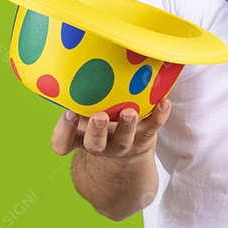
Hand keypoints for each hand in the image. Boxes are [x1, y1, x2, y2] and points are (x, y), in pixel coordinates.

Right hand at [50, 99, 170, 158]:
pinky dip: (159, 116)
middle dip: (97, 130)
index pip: (63, 142)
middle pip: (95, 143)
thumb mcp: (84, 118)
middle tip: (99, 117)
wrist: (129, 147)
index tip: (69, 112)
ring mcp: (124, 143)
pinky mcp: (144, 138)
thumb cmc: (102, 124)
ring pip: (125, 139)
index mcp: (81, 137)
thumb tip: (73, 79)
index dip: (64, 130)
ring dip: (127, 125)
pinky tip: (164, 102)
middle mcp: (101, 144)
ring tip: (130, 112)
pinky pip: (153, 128)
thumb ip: (77, 104)